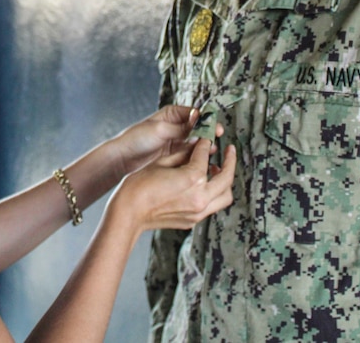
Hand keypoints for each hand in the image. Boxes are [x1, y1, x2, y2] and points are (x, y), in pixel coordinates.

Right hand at [107, 137, 235, 234]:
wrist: (129, 212)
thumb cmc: (140, 186)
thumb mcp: (162, 162)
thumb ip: (184, 153)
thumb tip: (196, 145)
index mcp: (193, 179)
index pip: (205, 156)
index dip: (205, 143)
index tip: (206, 138)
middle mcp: (200, 197)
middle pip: (226, 177)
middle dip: (230, 161)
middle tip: (229, 150)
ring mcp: (198, 212)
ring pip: (225, 196)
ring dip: (225, 181)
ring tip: (218, 170)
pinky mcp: (193, 220)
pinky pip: (212, 206)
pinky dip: (214, 193)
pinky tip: (204, 184)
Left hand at [109, 105, 220, 176]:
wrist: (124, 158)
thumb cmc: (136, 138)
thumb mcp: (160, 130)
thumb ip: (180, 128)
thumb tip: (199, 124)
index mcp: (172, 114)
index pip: (195, 114)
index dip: (206, 119)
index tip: (215, 126)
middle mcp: (177, 126)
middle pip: (199, 127)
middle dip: (208, 132)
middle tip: (217, 137)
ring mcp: (177, 140)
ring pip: (196, 141)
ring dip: (205, 144)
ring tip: (212, 149)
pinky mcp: (176, 154)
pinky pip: (191, 153)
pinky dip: (198, 155)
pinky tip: (204, 158)